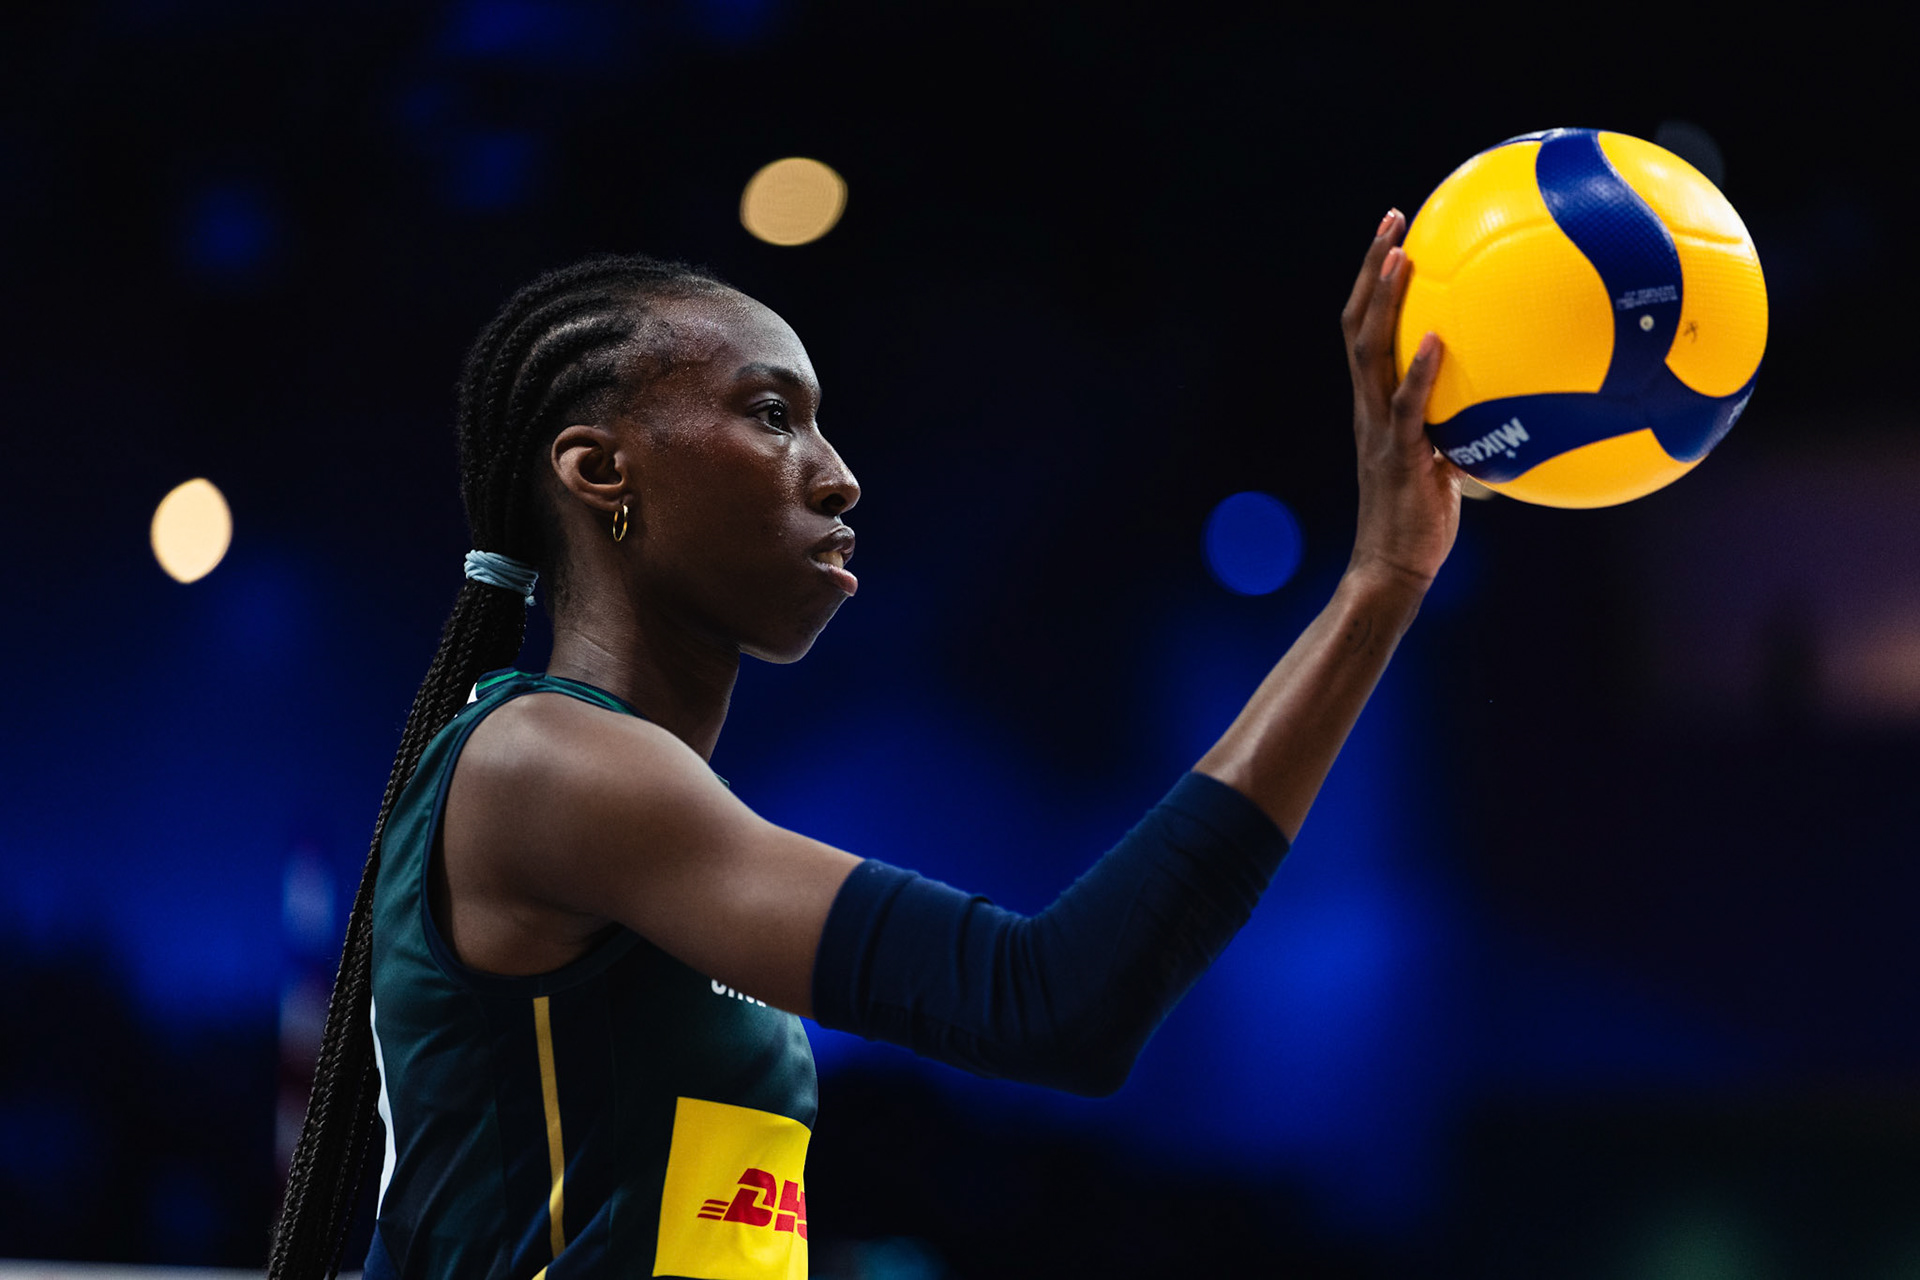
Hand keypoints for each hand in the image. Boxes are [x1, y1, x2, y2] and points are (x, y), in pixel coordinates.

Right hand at [1340, 209, 1461, 594]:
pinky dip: (1419, 369)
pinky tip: (1438, 338)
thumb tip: (1510, 399)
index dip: (1372, 281)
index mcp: (1373, 403)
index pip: (1364, 328)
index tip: (1394, 235)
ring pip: (1369, 351)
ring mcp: (1378, 427)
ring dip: (1384, 301)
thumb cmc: (1421, 519)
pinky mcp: (1398, 453)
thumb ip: (1462, 424)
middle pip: (1356, 323)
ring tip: (1402, 258)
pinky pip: (1406, 404)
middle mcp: (1367, 406)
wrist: (1393, 566)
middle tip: (1393, 221)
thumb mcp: (1444, 458)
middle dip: (1372, 268)